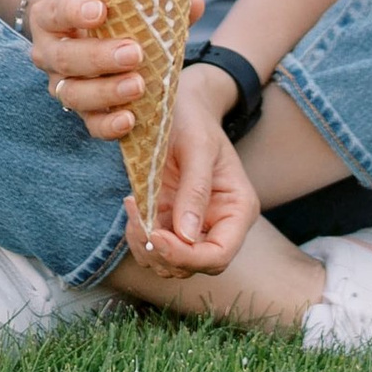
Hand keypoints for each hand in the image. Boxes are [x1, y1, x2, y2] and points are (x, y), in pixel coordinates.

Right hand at [24, 0, 205, 144]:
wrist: (84, 34)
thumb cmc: (103, 10)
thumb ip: (155, 0)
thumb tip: (195, 3)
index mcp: (52, 16)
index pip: (57, 11)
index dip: (75, 11)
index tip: (100, 10)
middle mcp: (49, 52)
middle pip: (66, 58)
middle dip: (99, 57)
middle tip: (133, 53)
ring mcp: (61, 84)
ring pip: (74, 94)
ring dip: (107, 92)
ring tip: (138, 85)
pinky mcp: (79, 111)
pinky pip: (90, 123)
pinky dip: (109, 124)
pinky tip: (130, 119)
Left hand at [121, 71, 259, 277]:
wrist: (180, 106)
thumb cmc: (194, 119)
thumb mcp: (197, 146)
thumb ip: (195, 190)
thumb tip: (187, 237)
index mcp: (238, 209)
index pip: (219, 255)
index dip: (186, 256)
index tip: (156, 237)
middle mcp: (219, 225)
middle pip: (193, 265)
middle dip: (162, 252)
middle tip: (138, 217)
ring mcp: (194, 226)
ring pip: (169, 263)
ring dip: (144, 246)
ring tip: (133, 208)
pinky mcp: (171, 222)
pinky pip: (153, 247)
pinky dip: (137, 235)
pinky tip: (133, 205)